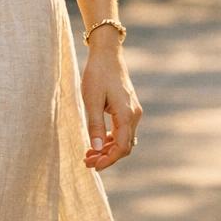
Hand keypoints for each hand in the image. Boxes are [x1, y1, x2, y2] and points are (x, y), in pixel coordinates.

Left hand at [81, 36, 141, 171]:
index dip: (108, 160)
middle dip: (107, 157)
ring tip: (89, 154)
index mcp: (126, 115)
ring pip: (124, 139)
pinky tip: (97, 142)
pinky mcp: (128, 108)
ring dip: (108, 149)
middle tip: (87, 162)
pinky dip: (111, 139)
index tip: (93, 166)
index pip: (121, 147)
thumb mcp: (91, 100)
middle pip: (124, 146)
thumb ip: (94, 125)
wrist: (107, 55)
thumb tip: (95, 149)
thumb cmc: (97, 75)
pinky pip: (122, 130)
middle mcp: (134, 115)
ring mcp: (133, 111)